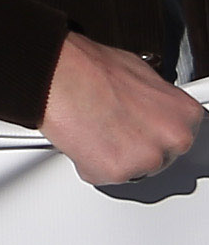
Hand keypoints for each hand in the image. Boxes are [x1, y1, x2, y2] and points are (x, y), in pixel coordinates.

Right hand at [38, 31, 201, 185]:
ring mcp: (147, 159)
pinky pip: (103, 175)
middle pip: (160, 156)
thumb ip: (153, 100)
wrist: (58, 75)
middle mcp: (174, 138)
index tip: (142, 129)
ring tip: (93, 128)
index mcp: (184, 114)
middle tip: (112, 127)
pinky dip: (89, 162)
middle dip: (137, 146)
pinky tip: (81, 138)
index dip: (155, 132)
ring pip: (133, 169)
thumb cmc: (90, 69)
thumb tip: (146, 105)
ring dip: (113, 156)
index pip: (178, 136)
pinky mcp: (116, 173)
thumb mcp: (138, 73)